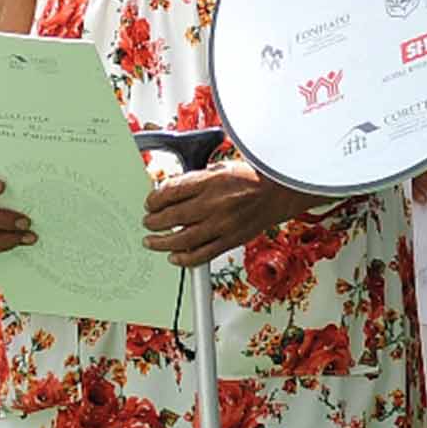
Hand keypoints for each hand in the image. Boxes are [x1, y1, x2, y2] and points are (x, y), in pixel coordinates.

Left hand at [142, 162, 318, 266]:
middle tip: (148, 222)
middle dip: (154, 221)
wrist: (278, 193)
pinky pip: (202, 255)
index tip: (150, 203)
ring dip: (162, 242)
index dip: (154, 200)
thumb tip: (169, 192)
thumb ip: (194, 181)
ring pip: (182, 239)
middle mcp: (215, 204)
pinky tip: (175, 257)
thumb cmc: (251, 179)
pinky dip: (184, 259)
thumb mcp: (219, 168)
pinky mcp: (230, 241)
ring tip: (152, 241)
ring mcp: (222, 225)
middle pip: (172, 216)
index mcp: (210, 181)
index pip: (171, 192)